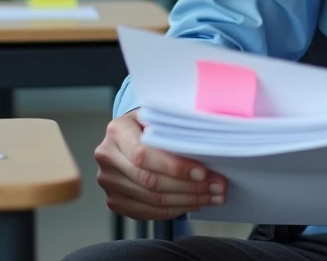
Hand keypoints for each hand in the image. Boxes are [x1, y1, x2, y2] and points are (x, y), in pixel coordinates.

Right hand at [94, 109, 227, 220]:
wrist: (130, 133)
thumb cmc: (151, 122)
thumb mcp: (161, 115)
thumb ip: (177, 125)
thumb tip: (210, 142)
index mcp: (117, 130)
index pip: (143, 154)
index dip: (175, 166)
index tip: (204, 172)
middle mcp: (108, 156)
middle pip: (149, 180)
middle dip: (189, 187)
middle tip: (218, 187)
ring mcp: (109, 181)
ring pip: (151, 200)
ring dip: (187, 200)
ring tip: (213, 196)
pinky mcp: (115, 200)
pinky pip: (147, 212)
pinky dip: (174, 210)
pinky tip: (195, 203)